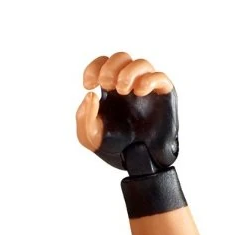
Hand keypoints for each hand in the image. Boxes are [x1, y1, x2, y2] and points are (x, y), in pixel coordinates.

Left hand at [76, 53, 178, 172]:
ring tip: (123, 89)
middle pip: (121, 58)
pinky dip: (149, 79)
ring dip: (129, 72)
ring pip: (141, 64)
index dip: (94, 68)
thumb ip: (83, 118)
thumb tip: (90, 95)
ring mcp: (147, 87)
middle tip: (107, 84)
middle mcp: (129, 84)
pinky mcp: (164, 94)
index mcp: (110, 90)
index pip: (102, 65)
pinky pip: (160, 77)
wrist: (140, 163)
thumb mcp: (91, 138)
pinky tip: (139, 91)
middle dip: (111, 67)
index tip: (88, 84)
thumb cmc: (117, 148)